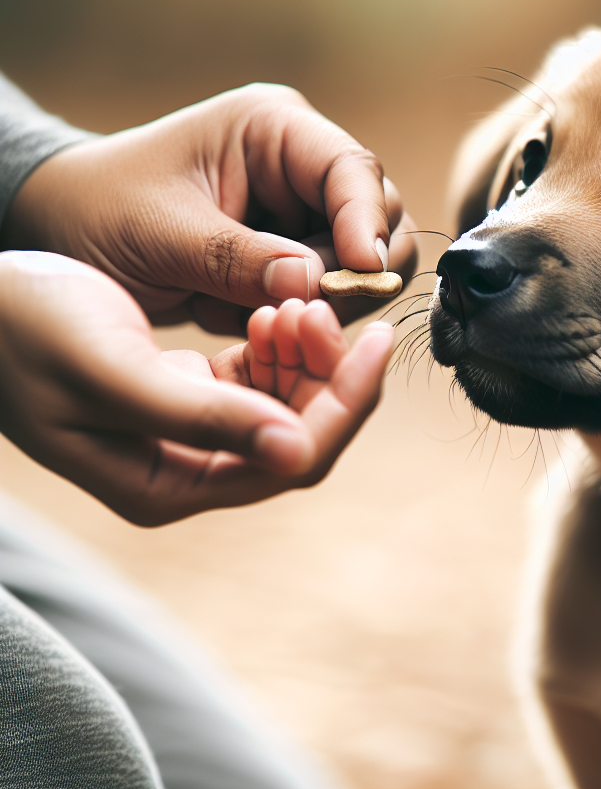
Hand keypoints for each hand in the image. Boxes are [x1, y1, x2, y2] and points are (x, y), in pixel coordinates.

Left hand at [0, 83, 417, 332]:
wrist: (68, 234)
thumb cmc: (102, 212)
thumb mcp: (161, 235)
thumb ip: (238, 259)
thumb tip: (313, 281)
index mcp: (274, 131)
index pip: (353, 170)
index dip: (366, 223)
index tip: (361, 274)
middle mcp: (303, 168)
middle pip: (380, 219)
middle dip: (351, 272)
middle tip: (298, 308)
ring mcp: (305, 214)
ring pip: (367, 265)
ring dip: (321, 300)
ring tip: (244, 309)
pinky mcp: (298, 257)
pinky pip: (332, 295)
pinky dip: (297, 315)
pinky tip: (235, 311)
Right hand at [0, 251, 392, 524]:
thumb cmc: (23, 331)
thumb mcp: (111, 370)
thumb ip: (201, 416)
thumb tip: (296, 450)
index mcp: (167, 485)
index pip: (288, 463)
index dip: (344, 406)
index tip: (378, 343)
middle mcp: (187, 472)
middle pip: (297, 438)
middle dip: (328, 375)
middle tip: (332, 309)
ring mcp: (192, 438)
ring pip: (285, 407)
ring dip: (303, 356)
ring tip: (291, 302)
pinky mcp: (193, 398)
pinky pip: (261, 381)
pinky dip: (277, 346)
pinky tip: (270, 310)